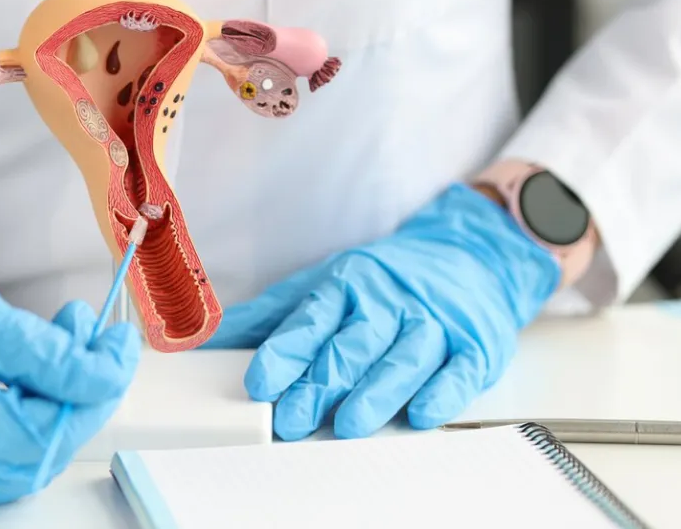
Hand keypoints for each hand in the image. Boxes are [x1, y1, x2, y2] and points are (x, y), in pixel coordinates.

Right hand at [0, 253, 139, 514]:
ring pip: (28, 447)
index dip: (98, 385)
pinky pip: (1, 449)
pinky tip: (32, 367)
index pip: (55, 429)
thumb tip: (107, 374)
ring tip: (62, 336)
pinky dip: (26, 409)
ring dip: (56, 394)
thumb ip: (51, 357)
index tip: (120, 342)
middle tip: (91, 330)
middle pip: (45, 445)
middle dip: (79, 386)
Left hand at [202, 184, 559, 439]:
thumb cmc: (384, 280)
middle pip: (353, 345)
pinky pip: (459, 370)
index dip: (284, 353)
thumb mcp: (323, 284)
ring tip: (347, 424)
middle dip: (321, 383)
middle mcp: (388, 302)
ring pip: (403, 358)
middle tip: (291, 418)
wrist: (471, 255)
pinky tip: (421, 413)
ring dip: (375, 392)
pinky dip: (441, 393)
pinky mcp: (473, 345)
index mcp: (347, 286)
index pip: (311, 321)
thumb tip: (207, 339)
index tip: (259, 382)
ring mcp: (432, 322)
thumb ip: (271, 316)